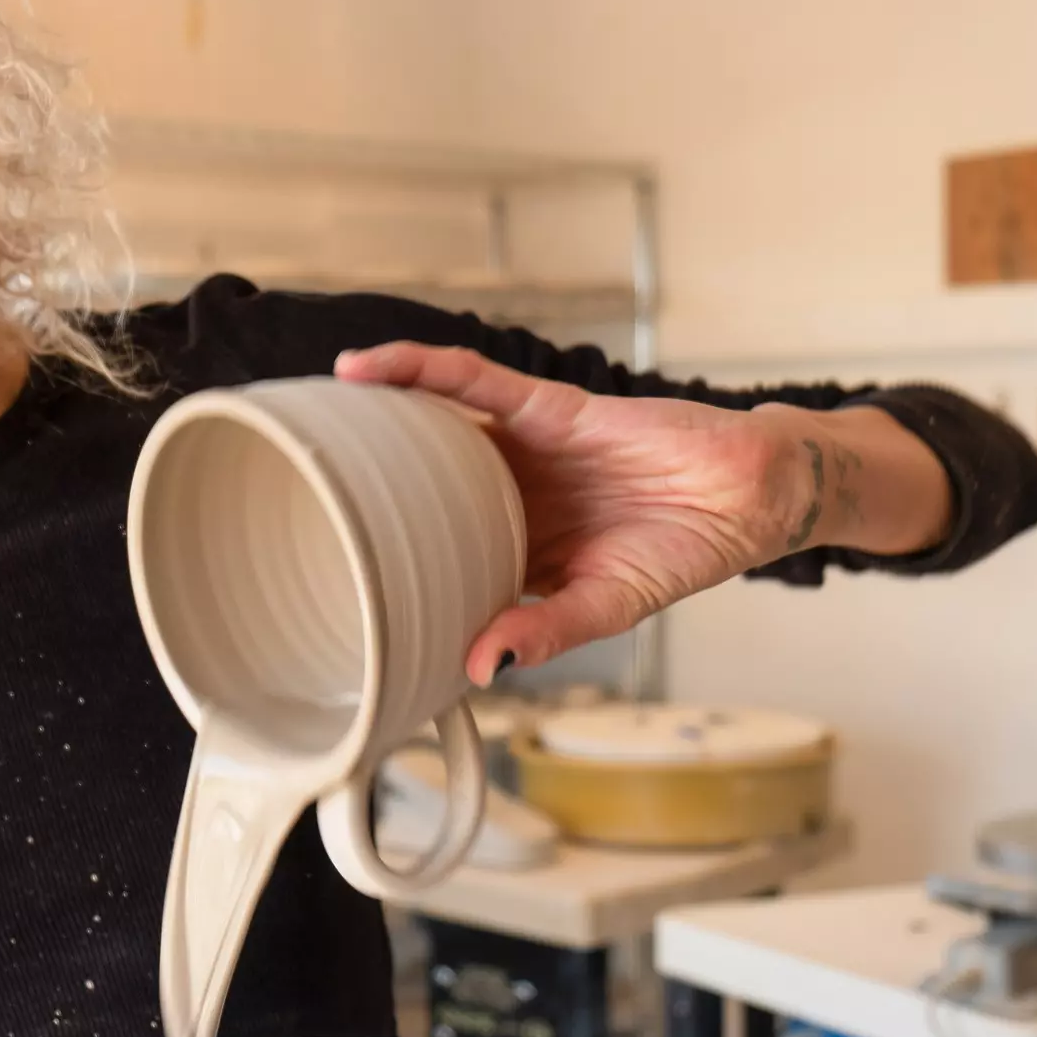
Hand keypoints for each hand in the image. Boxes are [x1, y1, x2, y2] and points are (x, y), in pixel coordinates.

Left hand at [334, 343, 952, 683]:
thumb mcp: (608, 607)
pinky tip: (370, 372)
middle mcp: (508, 496)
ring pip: (429, 427)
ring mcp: (521, 450)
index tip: (319, 576)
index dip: (382, 558)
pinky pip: (473, 380)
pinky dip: (422, 370)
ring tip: (306, 424)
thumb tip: (478, 666)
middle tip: (285, 490)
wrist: (752, 495)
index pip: (433, 551)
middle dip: (358, 485)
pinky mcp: (546, 407)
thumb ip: (544, 630)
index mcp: (515, 549)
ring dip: (370, 422)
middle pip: (415, 485)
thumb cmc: (685, 552)